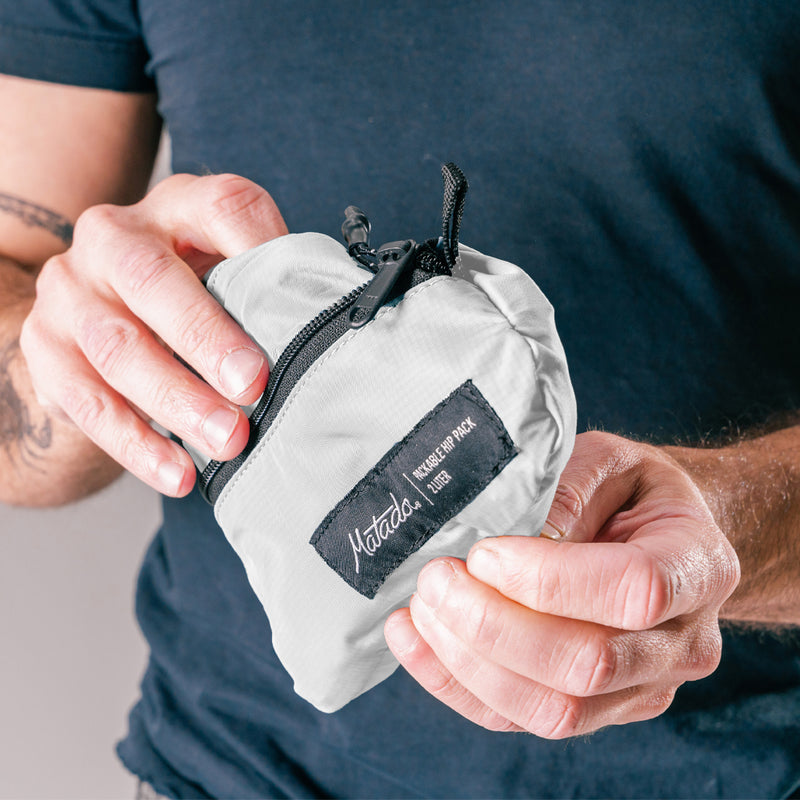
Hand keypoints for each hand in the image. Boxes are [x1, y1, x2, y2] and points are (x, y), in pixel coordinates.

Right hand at [20, 173, 286, 495]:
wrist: (100, 308)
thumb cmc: (191, 291)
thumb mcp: (230, 270)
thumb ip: (269, 289)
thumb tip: (329, 336)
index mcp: (178, 206)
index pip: (224, 209)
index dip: (259, 257)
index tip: (290, 316)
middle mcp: (113, 236)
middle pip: (150, 280)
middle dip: (204, 338)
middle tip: (252, 387)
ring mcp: (70, 291)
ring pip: (117, 347)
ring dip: (176, 401)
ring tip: (227, 441)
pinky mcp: (45, 346)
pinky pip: (86, 401)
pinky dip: (136, 443)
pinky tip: (177, 471)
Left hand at [384, 431, 739, 736]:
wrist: (663, 537)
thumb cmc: (633, 493)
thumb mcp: (610, 461)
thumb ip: (569, 486)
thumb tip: (512, 530)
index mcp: (697, 567)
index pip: (633, 591)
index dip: (549, 579)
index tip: (484, 551)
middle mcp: (681, 643)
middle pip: (587, 664)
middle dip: (493, 625)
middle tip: (436, 579)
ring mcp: (640, 688)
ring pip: (551, 710)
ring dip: (469, 662)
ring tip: (421, 609)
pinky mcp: (595, 710)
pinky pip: (520, 719)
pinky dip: (457, 684)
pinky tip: (414, 641)